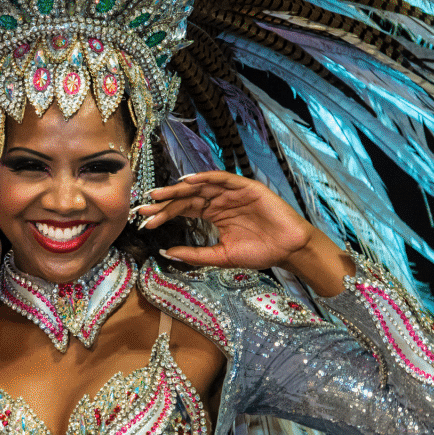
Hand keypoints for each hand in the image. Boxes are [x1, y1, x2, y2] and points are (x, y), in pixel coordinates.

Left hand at [137, 171, 352, 294]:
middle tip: (145, 205)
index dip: (164, 214)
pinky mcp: (246, 188)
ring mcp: (232, 193)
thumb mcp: (220, 256)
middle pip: (187, 197)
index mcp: (213, 214)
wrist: (288, 251)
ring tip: (161, 193)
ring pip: (201, 186)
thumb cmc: (259, 253)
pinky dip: (206, 178)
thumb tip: (166, 253)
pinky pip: (223, 179)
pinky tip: (189, 181)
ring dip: (180, 188)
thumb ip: (195, 254)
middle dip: (166, 201)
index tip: (145, 220)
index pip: (184, 210)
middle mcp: (219, 201)